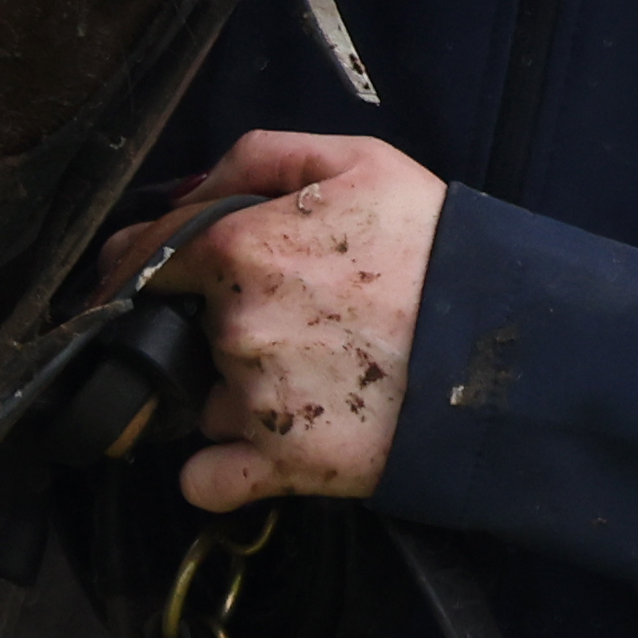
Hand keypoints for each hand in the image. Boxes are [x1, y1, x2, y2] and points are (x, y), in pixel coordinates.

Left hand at [131, 129, 442, 510]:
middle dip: (206, 326)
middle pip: (178, 330)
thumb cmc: (436, 246)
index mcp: (240, 249)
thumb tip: (188, 190)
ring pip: (202, 400)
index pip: (146, 256)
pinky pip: (208, 480)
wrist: (507, 344)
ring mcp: (255, 401)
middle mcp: (235, 327)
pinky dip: (217, 472)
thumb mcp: (358, 160)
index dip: (135, 262)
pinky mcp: (282, 463)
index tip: (130, 273)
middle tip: (277, 322)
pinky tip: (246, 454)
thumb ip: (258, 157)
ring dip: (229, 394)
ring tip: (302, 379)